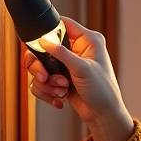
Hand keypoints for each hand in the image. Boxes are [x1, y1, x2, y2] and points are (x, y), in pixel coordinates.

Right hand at [23, 16, 133, 140]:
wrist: (103, 115)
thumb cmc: (103, 91)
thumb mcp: (82, 69)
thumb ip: (62, 53)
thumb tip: (44, 40)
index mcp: (87, 41)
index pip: (63, 24)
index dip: (48, 31)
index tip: (37, 43)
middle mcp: (75, 51)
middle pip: (44, 48)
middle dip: (41, 66)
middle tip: (45, 77)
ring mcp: (66, 66)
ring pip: (40, 67)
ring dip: (47, 83)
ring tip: (61, 90)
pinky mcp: (60, 79)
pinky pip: (42, 82)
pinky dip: (48, 92)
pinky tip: (60, 98)